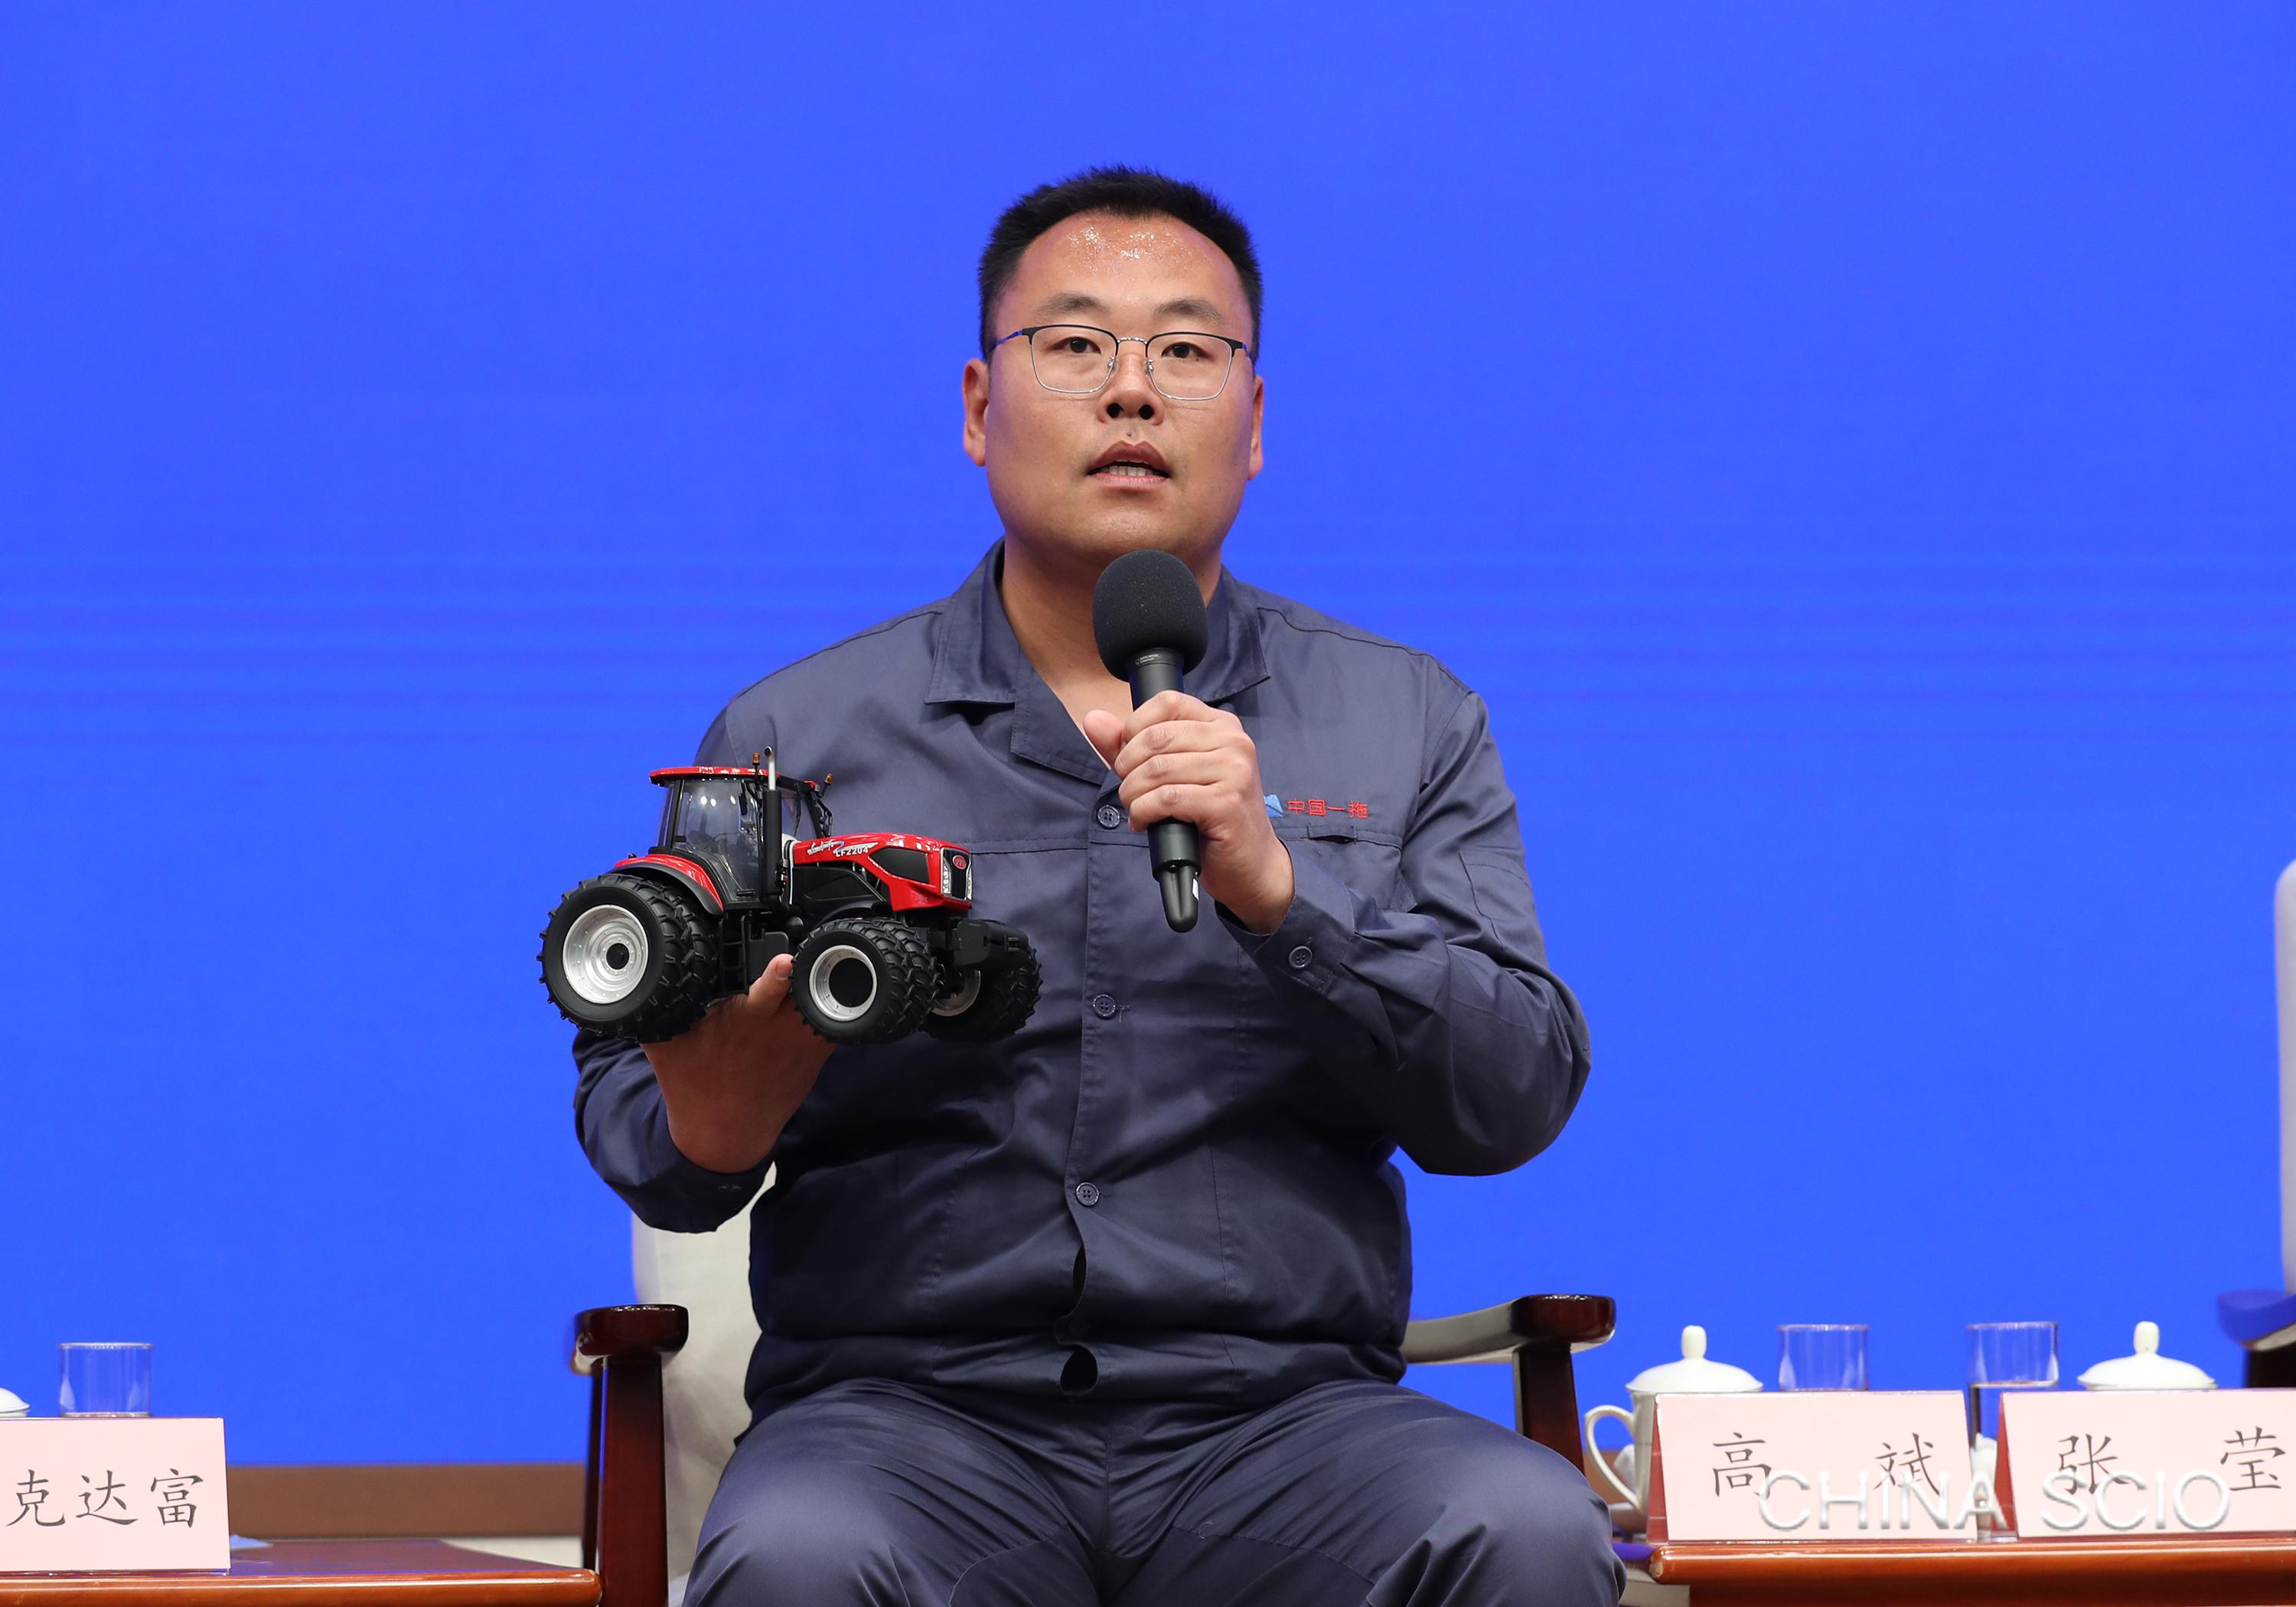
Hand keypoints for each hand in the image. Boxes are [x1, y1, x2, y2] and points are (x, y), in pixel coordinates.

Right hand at [643, 952, 833, 1173]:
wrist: (722, 1132)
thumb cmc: (691, 1082)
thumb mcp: (662, 1042)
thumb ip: (653, 1003)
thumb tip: (629, 966)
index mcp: (737, 1018)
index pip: (763, 985)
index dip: (778, 972)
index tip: (784, 963)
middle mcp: (774, 1025)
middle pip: (805, 987)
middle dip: (813, 968)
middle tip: (821, 954)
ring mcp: (800, 1037)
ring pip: (825, 998)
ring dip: (829, 979)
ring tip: (837, 963)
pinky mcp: (819, 1050)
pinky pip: (840, 1019)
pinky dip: (843, 1001)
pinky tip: (848, 986)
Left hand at [1083, 691, 1294, 933]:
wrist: (1250, 864)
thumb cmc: (1209, 818)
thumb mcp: (1170, 774)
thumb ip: (1130, 746)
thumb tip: (1093, 719)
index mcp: (1222, 725)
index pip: (1167, 701)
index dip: (1135, 726)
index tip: (1129, 757)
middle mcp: (1233, 741)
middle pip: (1156, 737)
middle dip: (1128, 767)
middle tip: (1129, 791)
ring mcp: (1234, 771)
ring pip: (1157, 769)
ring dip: (1133, 794)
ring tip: (1135, 809)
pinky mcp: (1226, 803)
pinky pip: (1167, 799)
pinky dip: (1144, 812)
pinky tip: (1144, 822)